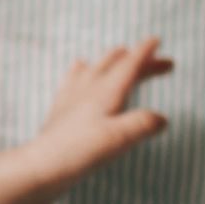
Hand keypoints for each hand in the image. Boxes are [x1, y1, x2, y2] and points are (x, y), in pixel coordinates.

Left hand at [28, 37, 172, 188]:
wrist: (43, 164)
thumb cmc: (82, 150)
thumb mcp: (120, 138)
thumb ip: (143, 124)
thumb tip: (161, 119)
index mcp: (107, 91)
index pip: (129, 64)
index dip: (145, 52)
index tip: (157, 39)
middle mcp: (89, 87)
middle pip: (116, 63)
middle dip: (138, 59)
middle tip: (160, 63)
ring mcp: (72, 94)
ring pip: (96, 66)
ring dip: (114, 60)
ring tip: (122, 57)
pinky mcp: (61, 106)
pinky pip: (75, 77)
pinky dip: (86, 69)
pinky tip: (81, 69)